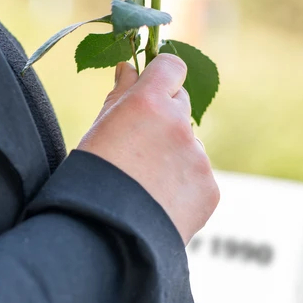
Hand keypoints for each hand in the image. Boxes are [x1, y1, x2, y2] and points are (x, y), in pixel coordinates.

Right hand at [78, 55, 219, 244]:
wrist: (105, 236)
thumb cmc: (93, 176)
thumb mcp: (99, 128)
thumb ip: (119, 94)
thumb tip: (127, 68)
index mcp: (148, 102)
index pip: (171, 67)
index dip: (161, 76)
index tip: (152, 88)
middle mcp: (178, 123)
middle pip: (181, 103)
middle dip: (165, 115)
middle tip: (140, 144)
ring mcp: (198, 156)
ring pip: (190, 143)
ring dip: (174, 153)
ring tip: (146, 183)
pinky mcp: (210, 187)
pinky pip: (199, 175)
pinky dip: (184, 185)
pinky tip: (160, 202)